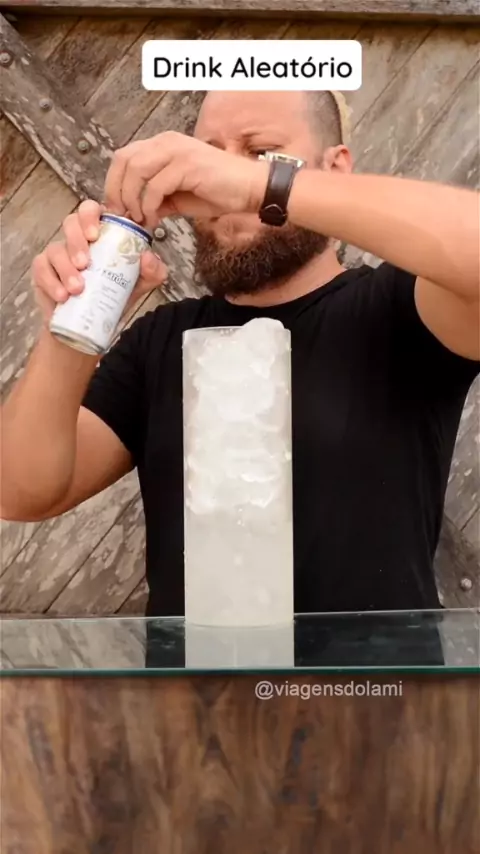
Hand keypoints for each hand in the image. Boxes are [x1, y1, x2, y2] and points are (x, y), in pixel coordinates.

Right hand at [31, 199, 167, 323]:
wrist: (92, 328)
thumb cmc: (115, 297)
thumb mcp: (141, 284)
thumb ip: (153, 271)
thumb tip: (147, 257)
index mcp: (101, 234)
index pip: (92, 210)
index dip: (91, 215)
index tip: (96, 234)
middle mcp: (77, 239)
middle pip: (70, 222)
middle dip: (76, 241)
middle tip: (85, 263)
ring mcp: (58, 254)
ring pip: (55, 248)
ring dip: (65, 267)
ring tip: (78, 288)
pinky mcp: (43, 271)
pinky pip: (41, 269)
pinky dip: (51, 282)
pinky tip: (62, 296)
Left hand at [104, 131, 269, 228]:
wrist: (250, 189)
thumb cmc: (219, 192)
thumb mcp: (179, 198)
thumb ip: (156, 199)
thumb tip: (135, 212)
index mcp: (164, 145)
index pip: (125, 157)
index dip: (114, 183)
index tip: (116, 208)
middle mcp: (167, 142)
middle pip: (124, 160)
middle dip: (117, 190)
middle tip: (122, 215)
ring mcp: (177, 151)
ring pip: (136, 170)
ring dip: (132, 199)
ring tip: (139, 219)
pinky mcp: (187, 165)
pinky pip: (155, 185)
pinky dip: (149, 205)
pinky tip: (154, 219)